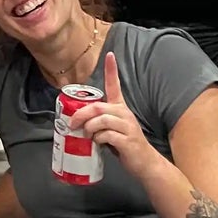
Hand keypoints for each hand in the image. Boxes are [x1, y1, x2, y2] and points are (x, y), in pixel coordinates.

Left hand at [67, 53, 163, 185]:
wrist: (145, 163)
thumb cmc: (125, 145)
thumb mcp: (111, 130)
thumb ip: (98, 123)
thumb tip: (77, 122)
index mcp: (120, 108)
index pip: (115, 85)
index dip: (112, 70)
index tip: (110, 54)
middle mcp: (124, 114)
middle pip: (98, 107)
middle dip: (81, 114)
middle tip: (72, 124)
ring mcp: (127, 126)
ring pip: (101, 120)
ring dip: (89, 129)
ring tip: (87, 136)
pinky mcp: (127, 140)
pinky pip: (107, 135)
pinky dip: (98, 139)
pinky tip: (99, 144)